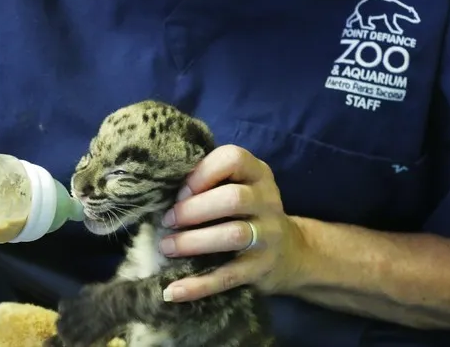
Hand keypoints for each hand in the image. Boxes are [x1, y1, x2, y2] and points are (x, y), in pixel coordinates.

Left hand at [158, 145, 306, 300]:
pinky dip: (198, 285)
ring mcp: (268, 236)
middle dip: (193, 209)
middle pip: (233, 199)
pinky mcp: (261, 269)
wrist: (289, 253)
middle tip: (167, 220)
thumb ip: (211, 180)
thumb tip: (160, 188)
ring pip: (232, 235)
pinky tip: (172, 291)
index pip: (233, 159)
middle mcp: (268, 201)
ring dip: (193, 242)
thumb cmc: (247, 211)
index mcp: (258, 173)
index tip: (180, 191)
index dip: (202, 173)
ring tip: (167, 247)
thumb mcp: (239, 185)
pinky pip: (228, 277)